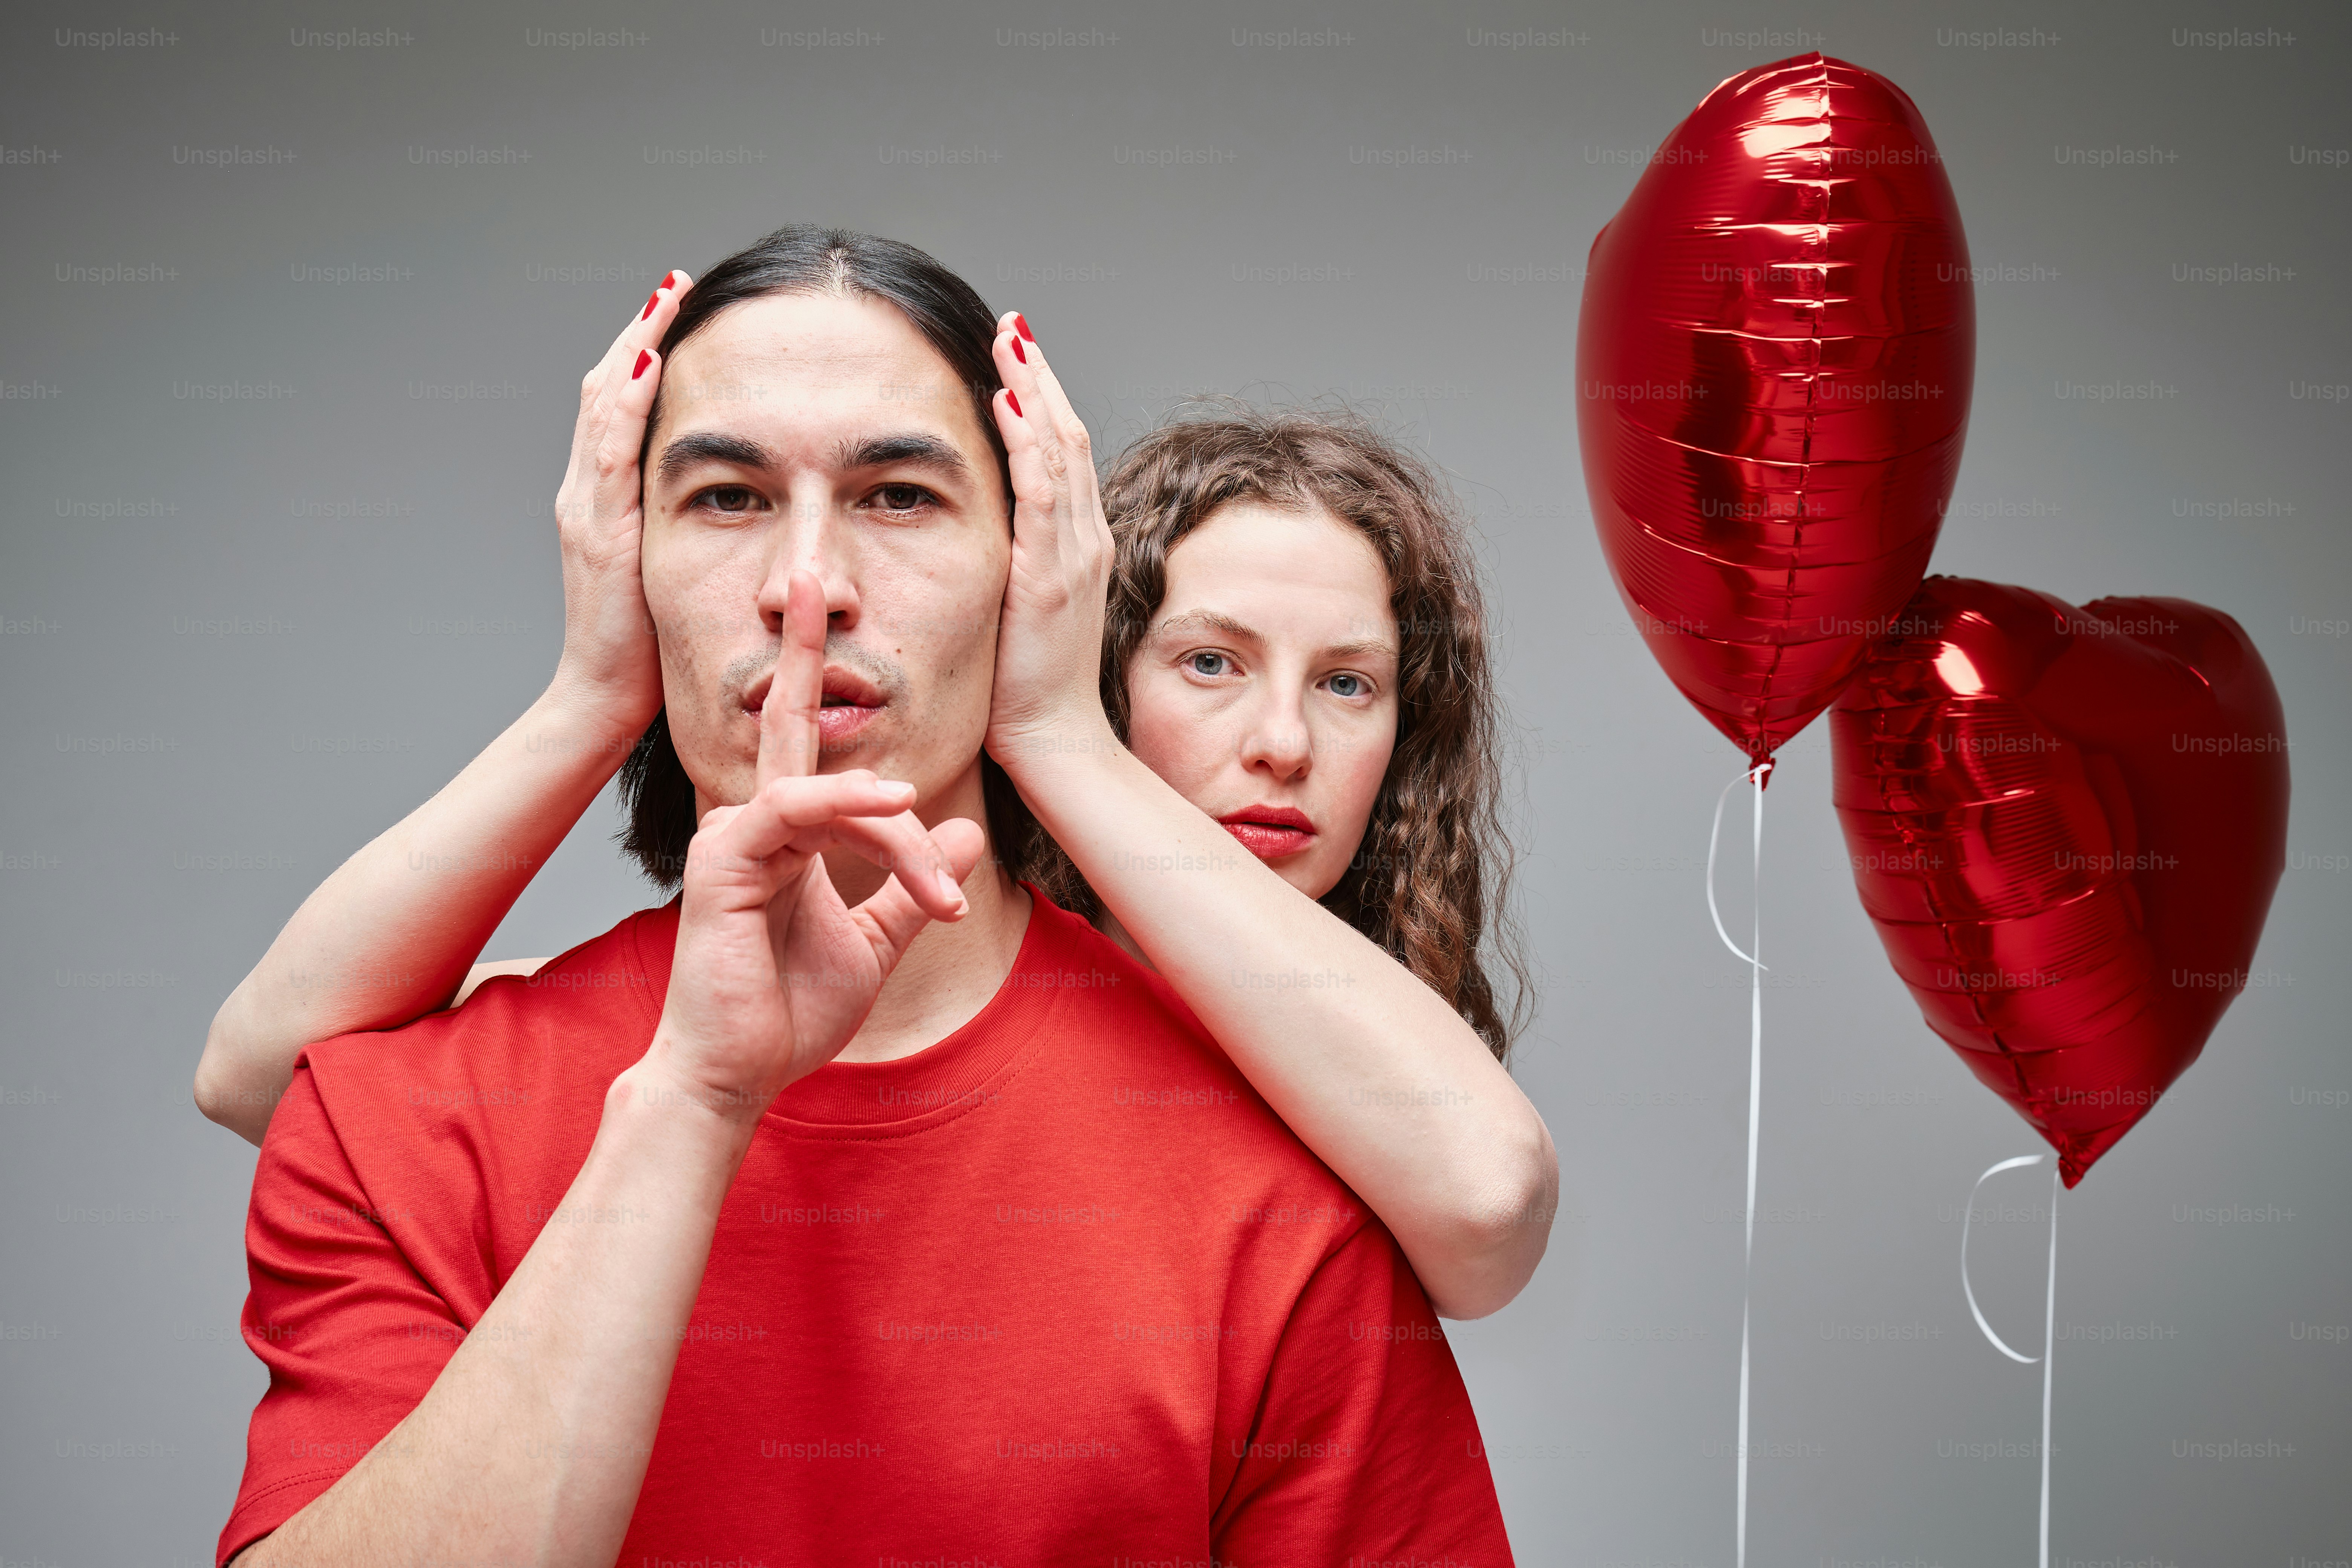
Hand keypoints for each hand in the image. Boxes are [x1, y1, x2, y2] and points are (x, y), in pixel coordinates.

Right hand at [547, 270, 692, 736]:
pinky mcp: (599, 528)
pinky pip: (612, 448)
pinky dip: (629, 398)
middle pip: (610, 390)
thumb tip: (731, 502)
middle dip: (642, 332)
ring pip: (606, 404)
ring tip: (668, 297)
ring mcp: (589, 507)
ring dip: (637, 345)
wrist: (602, 701)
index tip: (680, 313)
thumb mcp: (671, 573)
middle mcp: (589, 494)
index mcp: (606, 502)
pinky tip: (652, 358)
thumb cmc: (645, 650)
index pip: (623, 410)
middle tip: (676, 285)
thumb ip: (687, 533)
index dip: (647, 356)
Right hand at [644, 571, 985, 1118]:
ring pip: (831, 793)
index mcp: (783, 831)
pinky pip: (793, 811)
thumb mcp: (875, 941)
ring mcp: (732, 836)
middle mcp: (752, 820)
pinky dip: (847, 806)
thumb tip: (965, 835)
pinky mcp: (723, 861)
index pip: (802, 733)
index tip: (818, 594)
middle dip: (806, 649)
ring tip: (941, 895)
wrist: (740, 1074)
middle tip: (815, 580)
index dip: (811, 663)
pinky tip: (895, 809)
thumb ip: (912, 885)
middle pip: (804, 732)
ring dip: (898, 835)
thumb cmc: (790, 1011)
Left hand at [983, 311, 1119, 770]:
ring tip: (1009, 342)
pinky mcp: (1049, 575)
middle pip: (1068, 436)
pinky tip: (1006, 402)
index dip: (1046, 401)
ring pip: (1059, 451)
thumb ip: (1018, 565)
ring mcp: (1073, 555)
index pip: (1066, 455)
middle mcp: (1086, 541)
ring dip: (1033, 390)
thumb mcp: (1025, 609)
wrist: (1054, 742)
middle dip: (1041, 376)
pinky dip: (1026, 444)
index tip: (1018, 356)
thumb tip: (992, 536)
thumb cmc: (1031, 688)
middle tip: (1013, 326)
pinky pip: (1041, 493)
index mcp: (1080, 546)